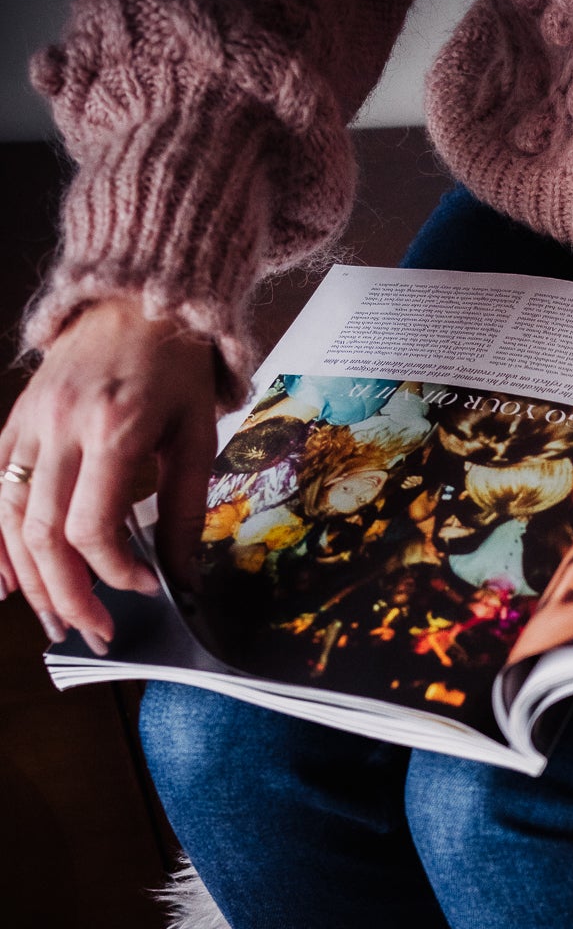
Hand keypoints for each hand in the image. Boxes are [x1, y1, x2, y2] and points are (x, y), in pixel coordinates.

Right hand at [0, 298, 218, 652]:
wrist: (140, 296)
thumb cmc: (176, 367)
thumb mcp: (198, 438)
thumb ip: (185, 512)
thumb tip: (184, 580)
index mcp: (112, 429)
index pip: (91, 527)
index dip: (114, 571)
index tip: (145, 589)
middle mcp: (59, 428)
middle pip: (42, 533)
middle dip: (68, 594)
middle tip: (95, 632)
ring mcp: (29, 424)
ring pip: (10, 517)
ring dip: (30, 579)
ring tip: (56, 620)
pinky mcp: (16, 422)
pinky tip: (2, 582)